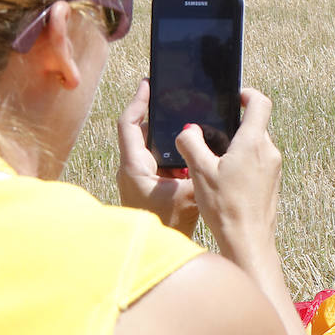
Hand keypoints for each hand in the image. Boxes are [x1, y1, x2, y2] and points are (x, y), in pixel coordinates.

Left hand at [116, 78, 198, 235]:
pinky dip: (173, 152)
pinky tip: (193, 150)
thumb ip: (197, 169)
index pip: (129, 124)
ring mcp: (139, 179)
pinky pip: (159, 161)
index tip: (148, 83)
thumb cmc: (168, 224)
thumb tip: (205, 146)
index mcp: (135, 166)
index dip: (138, 101)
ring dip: (168, 134)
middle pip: (141, 132)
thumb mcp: (189, 193)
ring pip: (151, 147)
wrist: (158, 251)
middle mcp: (132, 169)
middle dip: (157, 114)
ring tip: (189, 120)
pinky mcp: (149, 187)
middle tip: (176, 97)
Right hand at [176, 88, 281, 268]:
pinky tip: (226, 178)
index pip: (260, 103)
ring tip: (216, 159)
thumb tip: (188, 131)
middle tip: (213, 133)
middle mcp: (269, 151)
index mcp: (253, 142)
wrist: (248, 240)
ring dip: (239, 145)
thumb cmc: (225, 207)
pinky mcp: (273, 182)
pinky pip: (260, 162)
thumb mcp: (199, 171)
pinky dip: (244, 162)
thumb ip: (191, 144)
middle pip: (256, 124)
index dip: (247, 94)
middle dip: (235, 125)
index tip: (234, 97)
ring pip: (257, 144)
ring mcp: (274, 167)